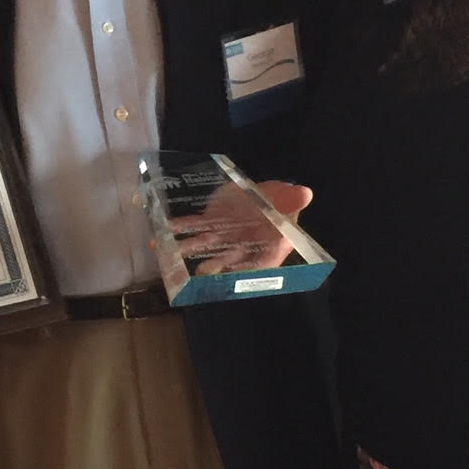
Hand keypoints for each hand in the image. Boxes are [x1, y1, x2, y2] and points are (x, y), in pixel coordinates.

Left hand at [168, 180, 311, 275]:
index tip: (237, 276)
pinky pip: (195, 226)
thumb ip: (292, 200)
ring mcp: (225, 237)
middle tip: (202, 271)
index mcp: (269, 245)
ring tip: (171, 256)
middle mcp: (245, 246)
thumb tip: (305, 193)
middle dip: (217, 265)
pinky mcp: (212, 223)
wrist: (264, 195)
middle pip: (231, 259)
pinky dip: (180, 229)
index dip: (250, 270)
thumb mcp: (288, 199)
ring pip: (208, 245)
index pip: (262, 262)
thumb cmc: (280, 202)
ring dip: (190, 250)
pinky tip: (164, 232)